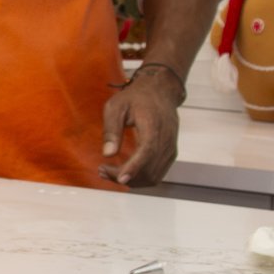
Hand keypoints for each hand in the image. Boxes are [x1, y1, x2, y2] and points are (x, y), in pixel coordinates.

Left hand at [101, 67, 183, 186]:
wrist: (160, 92)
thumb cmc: (136, 98)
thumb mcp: (116, 106)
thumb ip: (111, 130)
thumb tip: (107, 154)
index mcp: (154, 127)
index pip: (148, 152)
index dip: (135, 168)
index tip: (121, 179)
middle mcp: (167, 141)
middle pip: (149, 170)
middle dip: (125, 176)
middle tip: (102, 171)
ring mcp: (170, 150)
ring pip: (153, 177)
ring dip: (131, 180)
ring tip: (108, 172)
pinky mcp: (169, 154)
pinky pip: (157, 174)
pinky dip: (139, 178)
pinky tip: (122, 172)